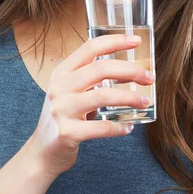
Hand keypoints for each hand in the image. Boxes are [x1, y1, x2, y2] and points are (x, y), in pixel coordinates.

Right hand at [29, 34, 153, 177]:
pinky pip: (100, 128)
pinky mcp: (67, 133)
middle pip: (100, 69)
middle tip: (149, 77)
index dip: (115, 41)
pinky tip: (128, 127)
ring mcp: (61, 110)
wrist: (42, 152)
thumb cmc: (64, 118)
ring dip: (130, 98)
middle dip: (131, 71)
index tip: (136, 41)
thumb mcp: (72, 92)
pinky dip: (118, 127)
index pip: (90, 47)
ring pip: (103, 96)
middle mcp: (59, 88)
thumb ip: (93, 80)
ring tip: (144, 102)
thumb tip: (131, 72)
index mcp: (61, 73)